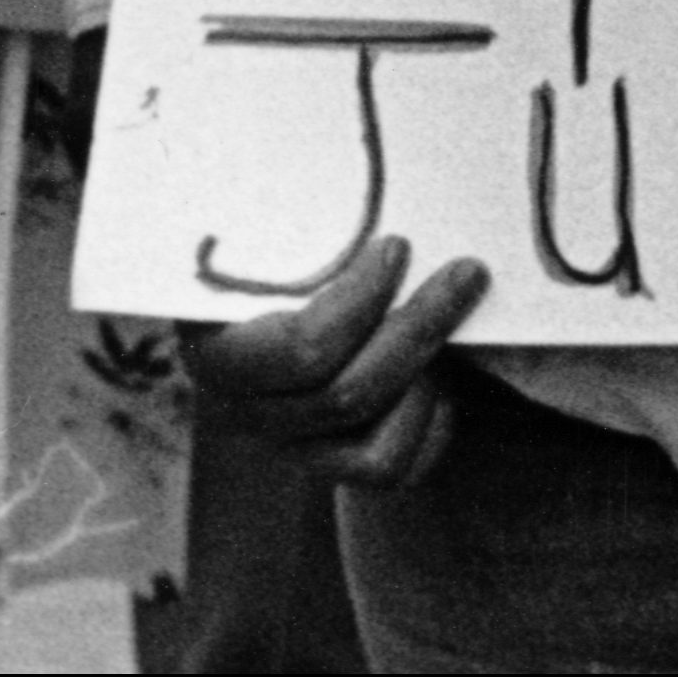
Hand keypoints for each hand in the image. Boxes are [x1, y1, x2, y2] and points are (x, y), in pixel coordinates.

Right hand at [176, 232, 485, 490]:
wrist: (304, 305)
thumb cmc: (296, 256)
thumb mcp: (285, 240)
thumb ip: (312, 236)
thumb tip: (371, 208)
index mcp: (211, 345)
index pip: (298, 348)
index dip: (360, 302)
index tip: (399, 246)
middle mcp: (237, 408)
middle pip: (345, 392)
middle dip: (418, 326)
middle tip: (467, 271)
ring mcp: (282, 445)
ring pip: (372, 431)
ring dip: (425, 368)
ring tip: (450, 311)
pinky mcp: (326, 470)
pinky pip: (390, 464)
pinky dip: (429, 419)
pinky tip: (438, 372)